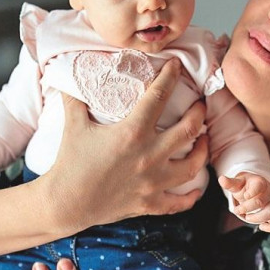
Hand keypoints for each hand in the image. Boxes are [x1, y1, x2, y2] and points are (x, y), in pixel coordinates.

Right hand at [34, 60, 209, 232]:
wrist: (65, 203)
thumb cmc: (70, 162)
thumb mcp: (73, 125)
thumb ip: (76, 97)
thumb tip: (68, 72)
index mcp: (132, 132)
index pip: (159, 96)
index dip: (171, 77)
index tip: (177, 66)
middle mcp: (149, 155)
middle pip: (189, 129)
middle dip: (199, 113)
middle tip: (201, 105)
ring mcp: (153, 182)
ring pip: (193, 165)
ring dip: (203, 150)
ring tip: (204, 139)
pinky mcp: (150, 203)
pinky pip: (179, 202)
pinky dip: (191, 197)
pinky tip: (197, 189)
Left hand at [220, 172, 269, 232]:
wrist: (256, 190)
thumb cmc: (246, 187)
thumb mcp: (237, 183)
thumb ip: (230, 183)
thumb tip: (221, 179)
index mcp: (260, 182)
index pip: (259, 186)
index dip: (251, 192)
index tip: (244, 196)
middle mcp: (268, 193)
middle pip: (261, 201)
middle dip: (246, 208)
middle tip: (237, 210)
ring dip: (258, 218)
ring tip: (247, 217)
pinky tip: (261, 226)